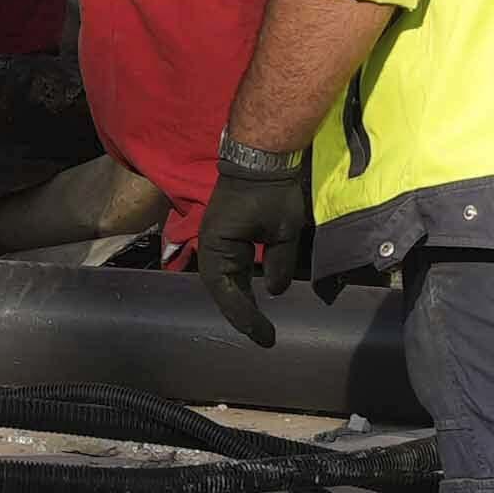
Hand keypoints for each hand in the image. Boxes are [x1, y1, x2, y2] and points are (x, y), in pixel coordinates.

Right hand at [193, 138, 318, 345]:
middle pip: (223, 290)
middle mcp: (210, 247)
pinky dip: (242, 283)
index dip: (246, 318)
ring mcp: (217, 241)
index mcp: (217, 248)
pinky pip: (232, 266)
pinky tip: (255, 295)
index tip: (266, 337)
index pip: (228, 294)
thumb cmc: (270, 192)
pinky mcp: (227, 235)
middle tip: (264, 336)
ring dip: (240, 300)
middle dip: (242, 314)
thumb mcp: (283, 231)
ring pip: (226, 280)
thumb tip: (274, 292)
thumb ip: (280, 265)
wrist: (261, 155)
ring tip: (259, 322)